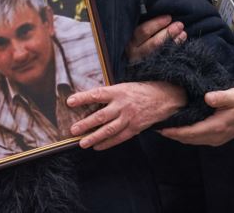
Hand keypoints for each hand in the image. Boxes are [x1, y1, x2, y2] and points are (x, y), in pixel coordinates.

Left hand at [67, 81, 186, 149]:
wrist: (163, 98)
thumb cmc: (139, 91)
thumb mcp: (123, 87)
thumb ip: (108, 95)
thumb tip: (88, 101)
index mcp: (118, 91)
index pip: (97, 94)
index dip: (83, 98)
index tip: (70, 101)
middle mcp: (122, 105)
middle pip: (101, 116)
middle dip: (86, 124)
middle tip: (73, 130)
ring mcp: (129, 118)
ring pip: (109, 130)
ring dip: (95, 137)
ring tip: (82, 143)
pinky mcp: (135, 128)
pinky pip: (119, 138)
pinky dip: (108, 143)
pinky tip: (97, 147)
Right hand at [126, 15, 185, 62]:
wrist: (133, 66)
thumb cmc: (135, 43)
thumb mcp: (134, 35)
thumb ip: (142, 28)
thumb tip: (162, 16)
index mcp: (129, 42)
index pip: (143, 31)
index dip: (156, 24)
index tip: (168, 17)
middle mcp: (135, 53)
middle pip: (154, 43)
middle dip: (168, 32)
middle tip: (179, 24)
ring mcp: (143, 63)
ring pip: (160, 52)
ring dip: (174, 41)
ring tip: (183, 33)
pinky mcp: (152, 69)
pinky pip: (165, 59)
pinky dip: (174, 49)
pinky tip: (181, 41)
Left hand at [158, 88, 233, 146]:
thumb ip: (221, 97)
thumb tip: (208, 98)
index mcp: (216, 127)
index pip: (190, 132)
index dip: (175, 131)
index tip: (161, 128)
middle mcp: (214, 136)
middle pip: (188, 139)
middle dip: (172, 134)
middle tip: (157, 127)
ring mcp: (215, 139)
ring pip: (192, 140)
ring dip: (178, 136)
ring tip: (164, 128)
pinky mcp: (215, 138)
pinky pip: (197, 139)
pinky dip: (186, 136)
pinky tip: (179, 129)